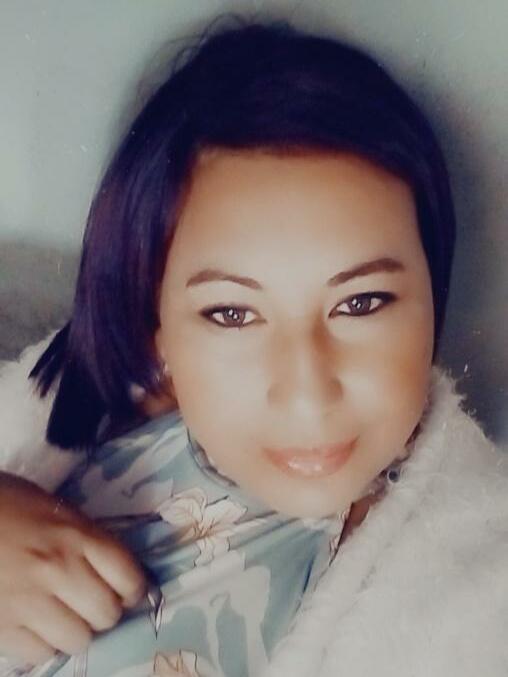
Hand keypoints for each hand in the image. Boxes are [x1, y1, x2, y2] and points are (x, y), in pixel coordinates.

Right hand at [0, 471, 146, 665]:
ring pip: (79, 640)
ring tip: (64, 616)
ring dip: (76, 630)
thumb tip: (111, 568)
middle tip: (92, 603)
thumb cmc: (7, 505)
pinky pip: (41, 653)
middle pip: (107, 614)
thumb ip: (85, 537)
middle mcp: (58, 569)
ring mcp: (28, 601)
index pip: (129, 577)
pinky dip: (44, 644)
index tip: (127, 590)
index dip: (134, 589)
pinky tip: (37, 625)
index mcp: (75, 534)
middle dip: (105, 611)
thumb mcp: (54, 508)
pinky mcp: (2, 627)